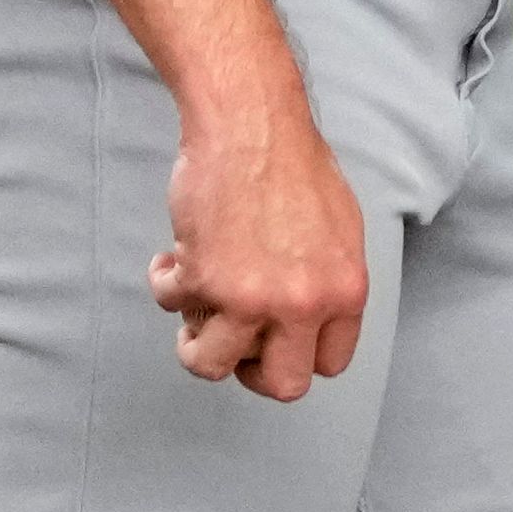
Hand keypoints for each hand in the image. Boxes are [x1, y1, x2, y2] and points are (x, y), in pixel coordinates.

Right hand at [150, 100, 367, 400]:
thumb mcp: (339, 233)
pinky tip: (177, 255)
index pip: (328, 363)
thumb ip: (325, 286)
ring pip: (210, 365)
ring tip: (198, 298)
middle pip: (281, 385)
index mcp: (345, 291)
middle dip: (248, 368)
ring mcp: (252, 297)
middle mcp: (304, 303)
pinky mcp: (203, 280)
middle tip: (231, 336)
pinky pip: (171, 308)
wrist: (251, 125)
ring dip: (195, 338)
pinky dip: (167, 285)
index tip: (272, 344)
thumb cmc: (294, 167)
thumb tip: (305, 329)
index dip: (294, 357)